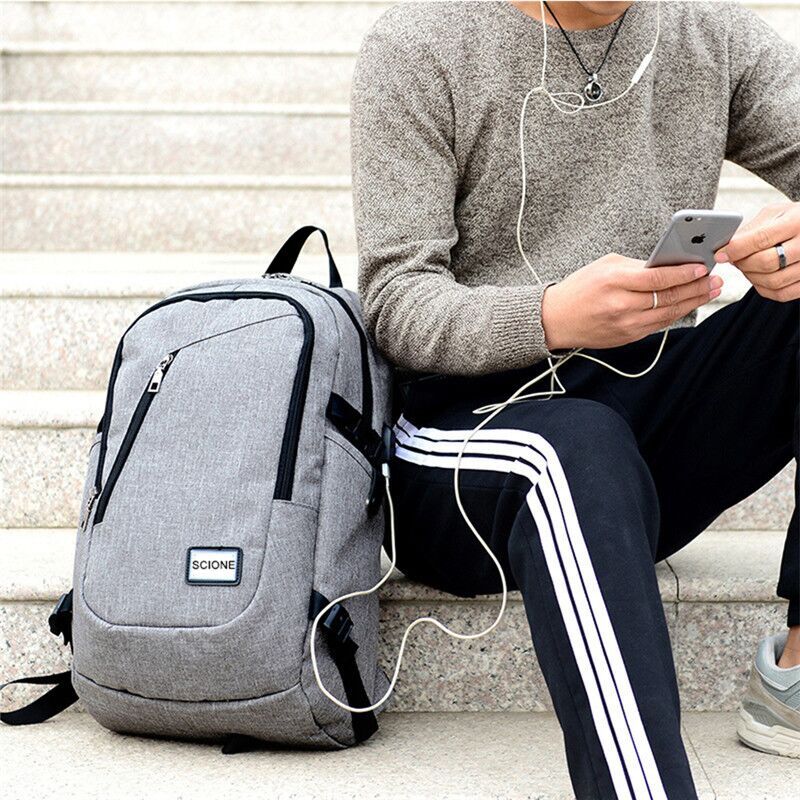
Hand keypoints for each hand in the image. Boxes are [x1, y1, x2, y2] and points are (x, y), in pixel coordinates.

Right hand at [541, 253, 721, 350]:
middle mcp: (622, 306)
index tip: (704, 266)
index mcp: (614, 282)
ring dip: (692, 301)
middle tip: (716, 278)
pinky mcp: (627, 337)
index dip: (685, 273)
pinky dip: (676, 313)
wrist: (556, 320)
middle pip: (668, 296)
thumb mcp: (605, 267)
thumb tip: (669, 265)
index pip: (658, 278)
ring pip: (668, 313)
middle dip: (696, 287)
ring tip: (710, 291)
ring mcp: (625, 325)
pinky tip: (688, 304)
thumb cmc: (580, 288)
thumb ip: (636, 266)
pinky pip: (659, 325)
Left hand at [715, 202, 799, 301]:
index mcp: (797, 221)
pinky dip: (764, 288)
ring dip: (751, 277)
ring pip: (772, 281)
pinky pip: (781, 294)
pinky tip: (760, 277)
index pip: (761, 239)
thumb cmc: (795, 220)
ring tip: (747, 267)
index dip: (736, 249)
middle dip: (743, 264)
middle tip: (735, 260)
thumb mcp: (775, 214)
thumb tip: (727, 248)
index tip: (720, 254)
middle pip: (766, 263)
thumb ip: (751, 230)